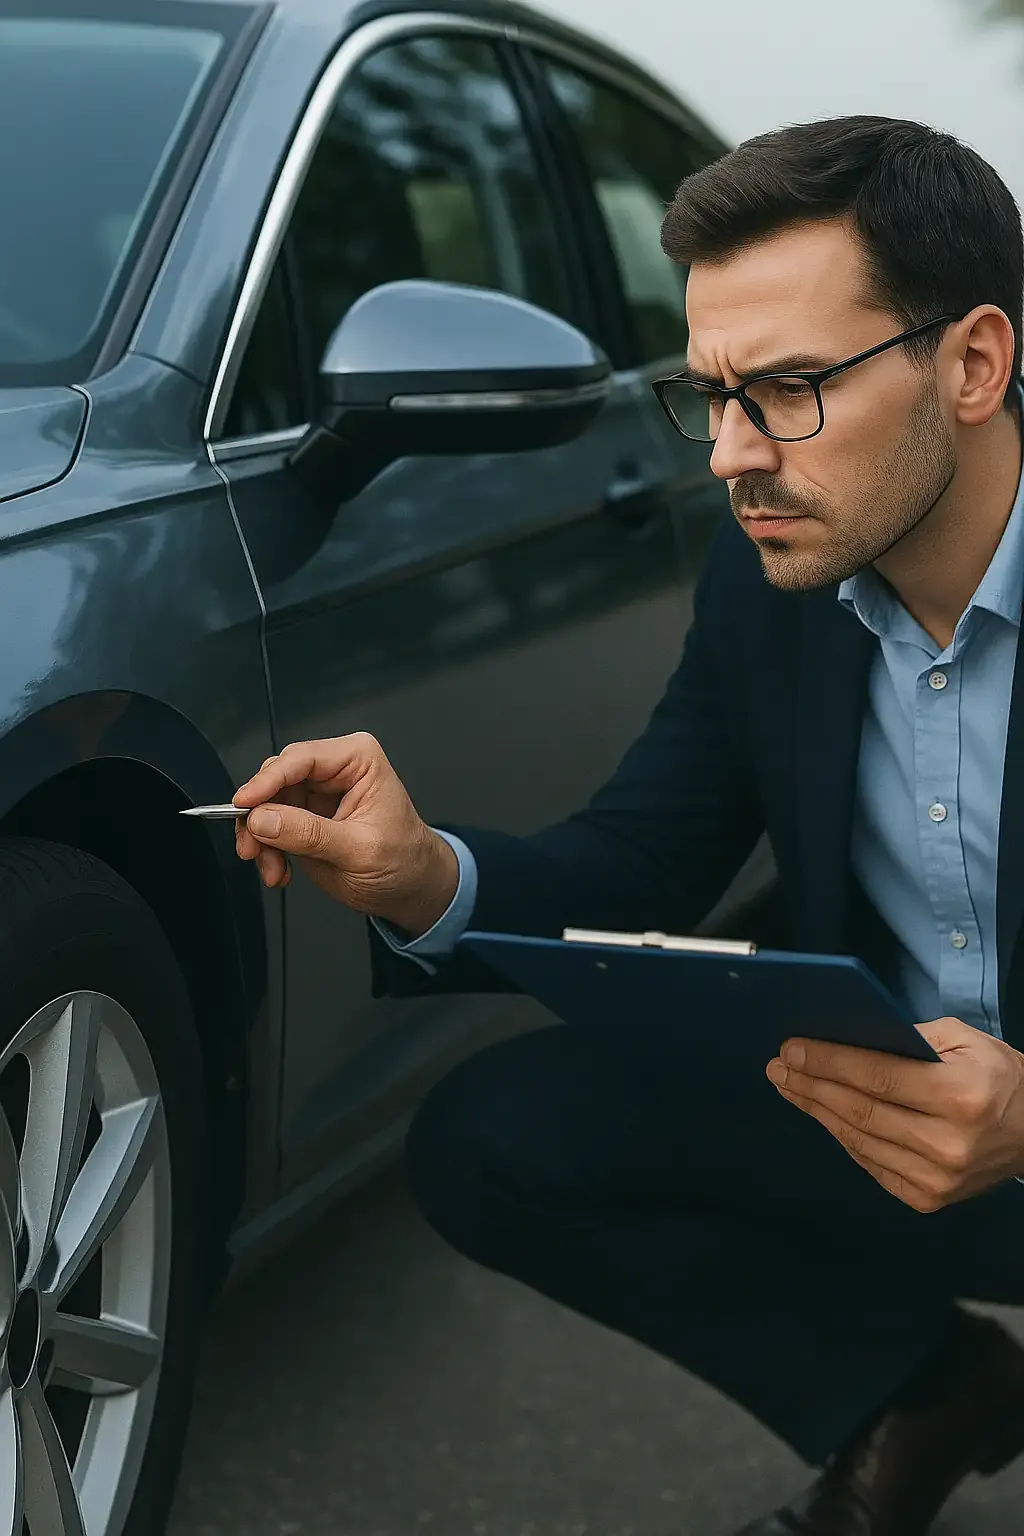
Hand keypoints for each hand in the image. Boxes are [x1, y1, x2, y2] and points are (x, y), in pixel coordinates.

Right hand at [232, 733, 458, 933]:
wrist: (412, 888)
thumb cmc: (406, 860)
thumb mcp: (360, 850)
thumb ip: (310, 834)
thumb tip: (265, 819)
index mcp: (358, 759)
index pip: (301, 759)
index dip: (267, 780)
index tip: (244, 803)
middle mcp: (335, 770)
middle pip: (276, 779)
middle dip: (260, 815)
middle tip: (253, 846)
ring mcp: (316, 794)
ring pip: (265, 804)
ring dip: (260, 839)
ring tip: (271, 868)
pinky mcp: (303, 817)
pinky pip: (268, 826)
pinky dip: (266, 849)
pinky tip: (279, 870)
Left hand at [766, 1017, 1023, 1210]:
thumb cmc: (999, 1077)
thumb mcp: (966, 1040)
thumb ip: (911, 1038)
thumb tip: (850, 1037)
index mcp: (960, 1096)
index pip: (878, 1077)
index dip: (829, 1063)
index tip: (791, 1049)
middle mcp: (947, 1143)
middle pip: (860, 1111)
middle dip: (811, 1086)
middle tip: (778, 1068)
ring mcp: (936, 1179)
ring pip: (859, 1140)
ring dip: (818, 1111)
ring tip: (790, 1087)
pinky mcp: (927, 1199)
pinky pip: (870, 1163)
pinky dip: (843, 1137)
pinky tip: (823, 1115)